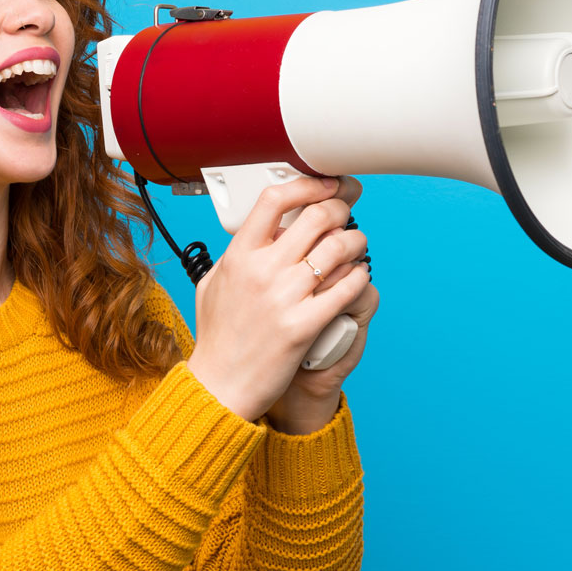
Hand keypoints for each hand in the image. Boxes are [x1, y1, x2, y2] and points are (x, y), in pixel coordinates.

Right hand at [188, 176, 370, 421]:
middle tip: (347, 210)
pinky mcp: (304, 325)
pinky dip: (360, 276)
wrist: (220, 385)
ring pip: (338, 248)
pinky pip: (346, 288)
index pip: (274, 200)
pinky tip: (360, 274)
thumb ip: (234, 257)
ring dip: (356, 240)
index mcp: (239, 257)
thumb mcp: (212, 285)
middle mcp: (262, 271)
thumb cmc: (217, 338)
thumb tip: (255, 233)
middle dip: (340, 207)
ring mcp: (284, 297)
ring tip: (358, 242)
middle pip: (315, 217)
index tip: (324, 185)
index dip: (307, 185)